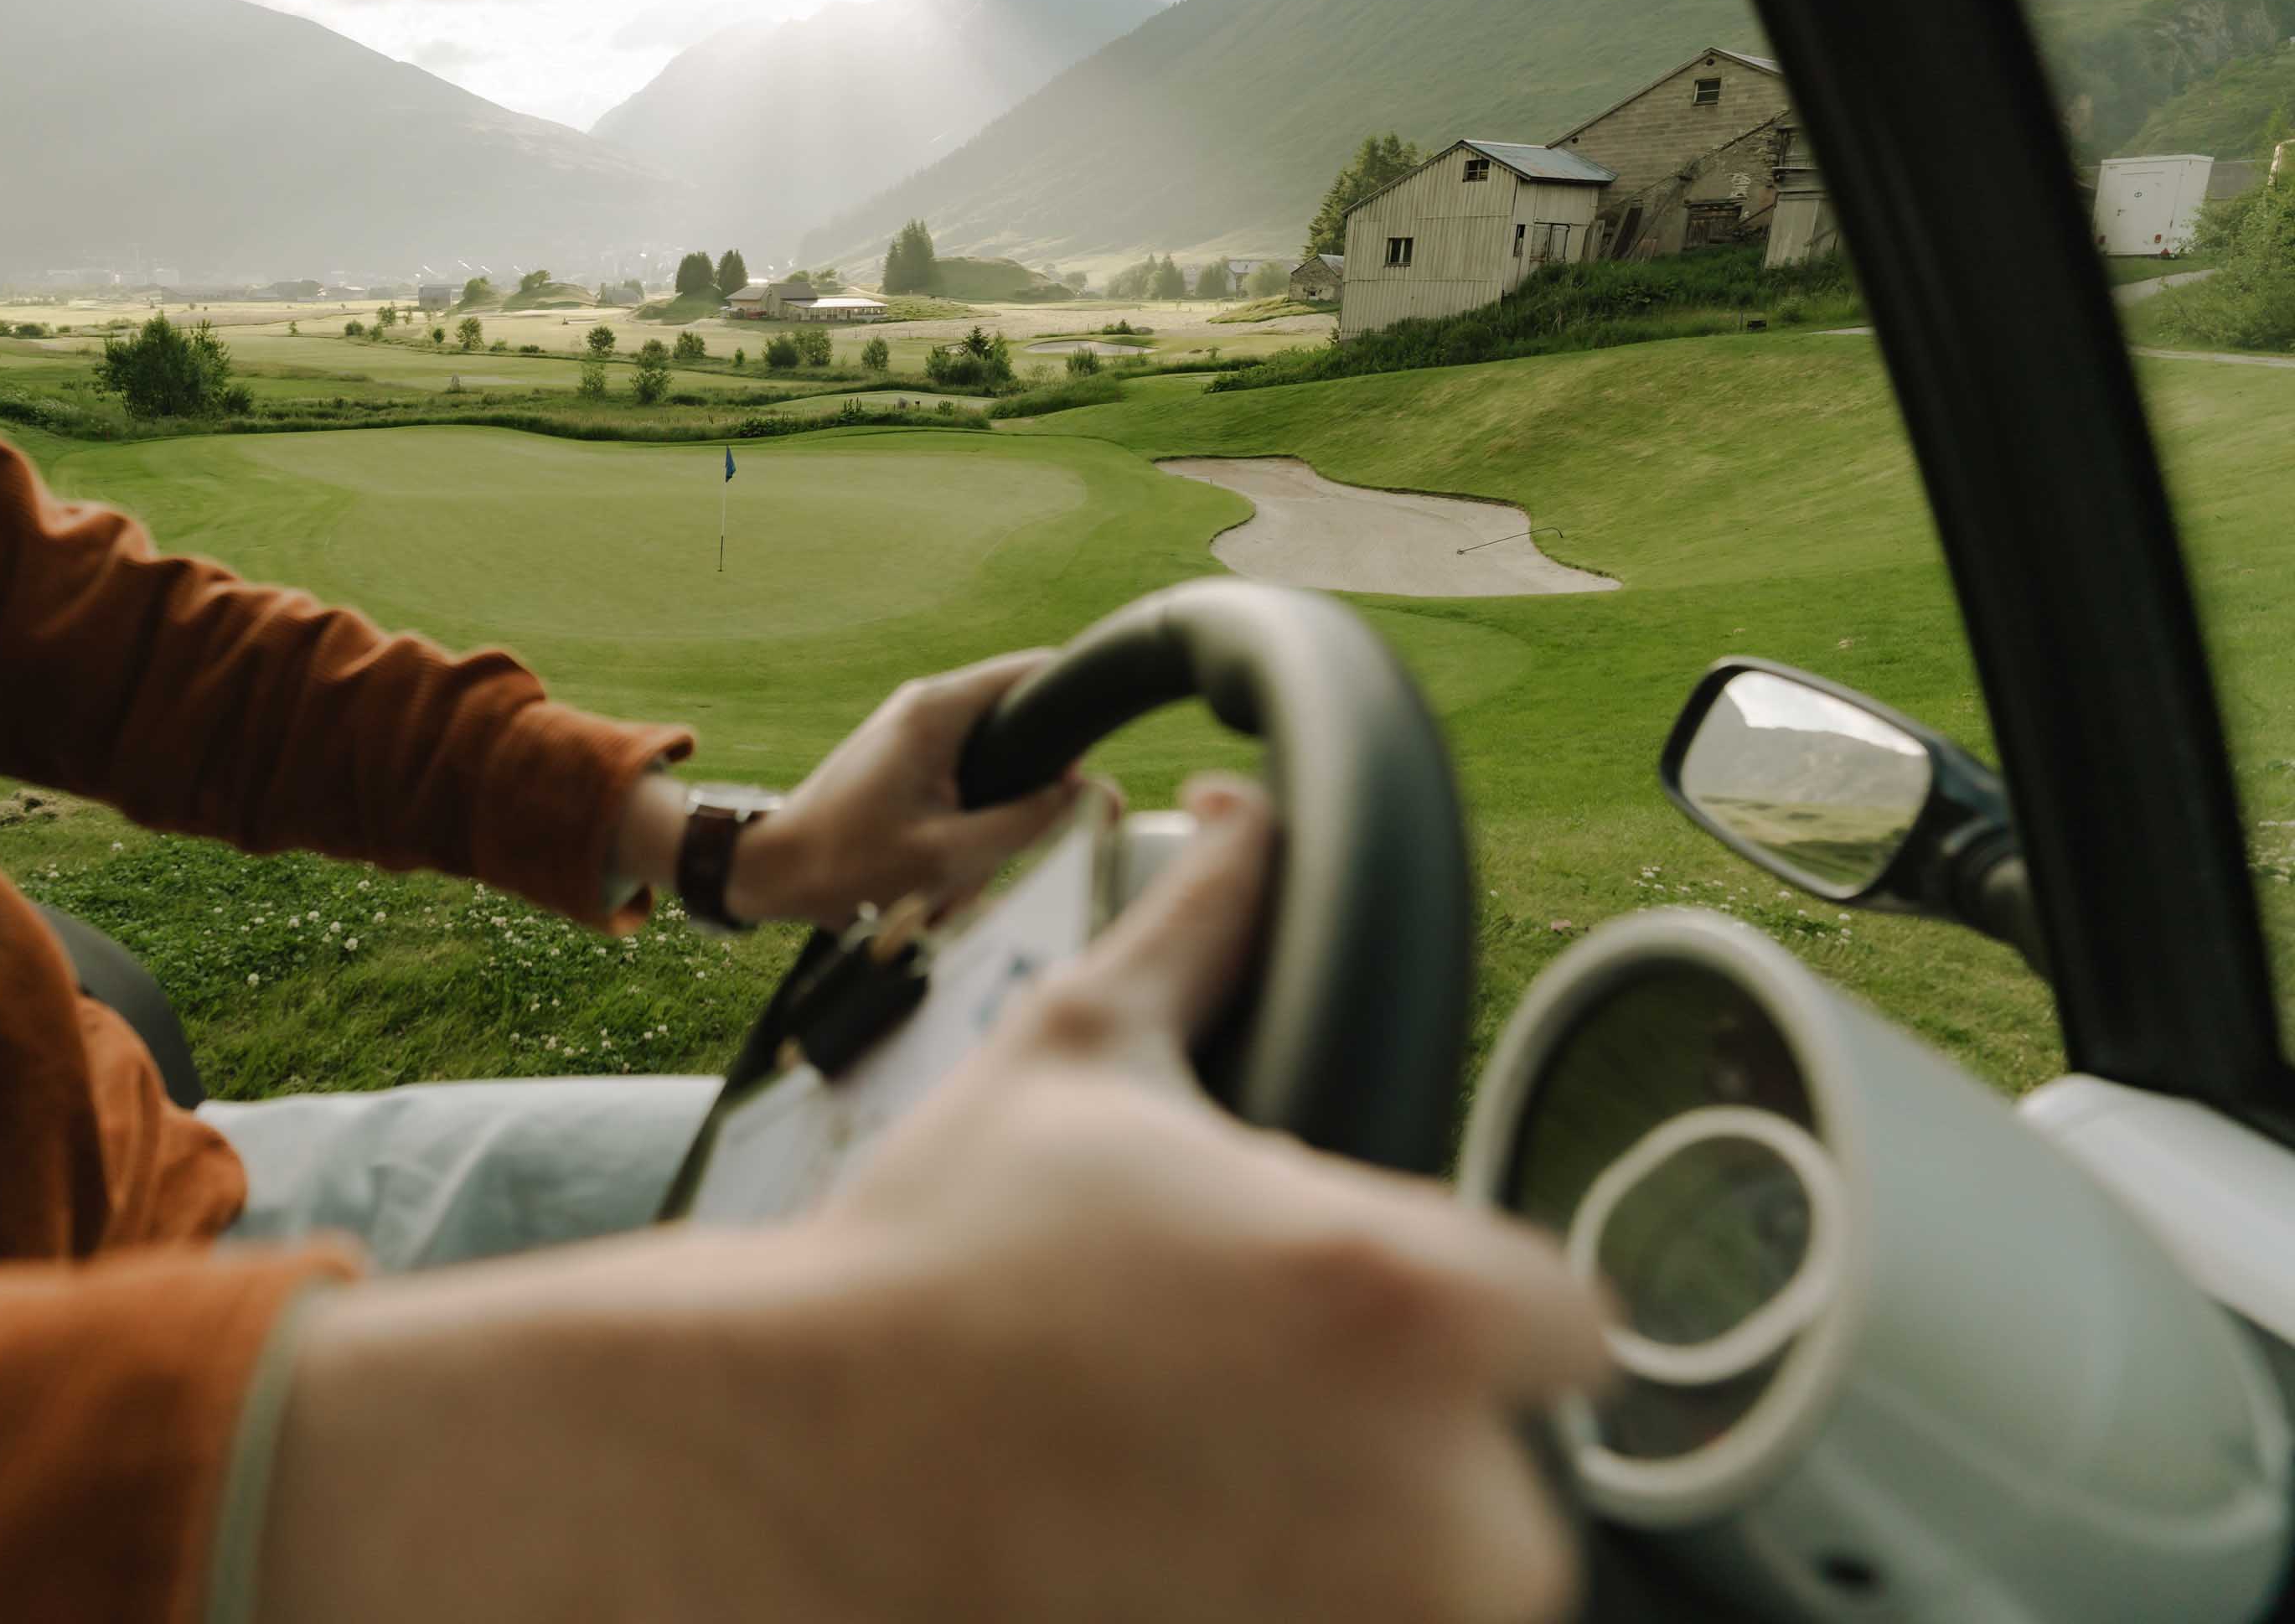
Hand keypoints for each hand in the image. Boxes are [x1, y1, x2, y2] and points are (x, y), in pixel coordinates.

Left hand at [730, 650, 1080, 925]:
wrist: (770, 871)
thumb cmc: (846, 864)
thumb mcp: (949, 855)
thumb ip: (1027, 822)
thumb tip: (1092, 794)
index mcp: (938, 710)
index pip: (1037, 672)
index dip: (1076, 711)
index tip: (1089, 767)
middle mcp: (928, 705)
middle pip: (1020, 726)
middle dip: (1026, 791)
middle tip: (1002, 846)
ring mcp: (914, 730)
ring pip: (993, 763)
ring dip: (990, 823)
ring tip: (956, 870)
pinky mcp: (905, 758)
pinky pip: (963, 782)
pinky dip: (964, 827)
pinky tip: (940, 871)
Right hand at [811, 774, 1606, 1617]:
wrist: (793, 1458)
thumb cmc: (930, 1259)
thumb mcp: (1076, 1057)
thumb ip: (1199, 929)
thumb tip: (1240, 823)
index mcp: (1408, 1294)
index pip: (1572, 1321)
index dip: (1474, 1311)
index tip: (1368, 1317)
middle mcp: (1439, 1484)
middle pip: (1515, 1470)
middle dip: (1407, 1437)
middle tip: (1252, 1400)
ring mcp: (1375, 1621)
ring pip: (1444, 1577)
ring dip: (1358, 1539)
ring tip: (1199, 1479)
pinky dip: (1282, 1599)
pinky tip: (1171, 1550)